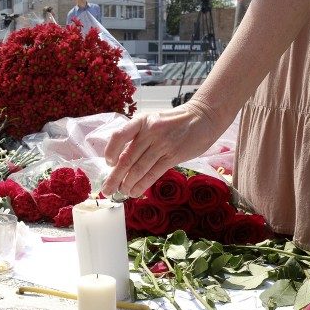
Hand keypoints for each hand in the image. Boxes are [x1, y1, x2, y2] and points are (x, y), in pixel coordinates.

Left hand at [101, 103, 221, 197]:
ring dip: (128, 183)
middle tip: (106, 189)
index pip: (119, 136)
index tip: (109, 163)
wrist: (203, 118)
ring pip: (139, 168)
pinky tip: (135, 192)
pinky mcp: (174, 155)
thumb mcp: (153, 122)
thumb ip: (139, 138)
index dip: (110, 151)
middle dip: (115, 177)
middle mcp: (150, 131)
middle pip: (127, 158)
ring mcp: (162, 144)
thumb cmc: (174, 122)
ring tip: (121, 192)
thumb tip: (121, 161)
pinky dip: (142, 185)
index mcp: (141, 120)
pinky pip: (153, 173)